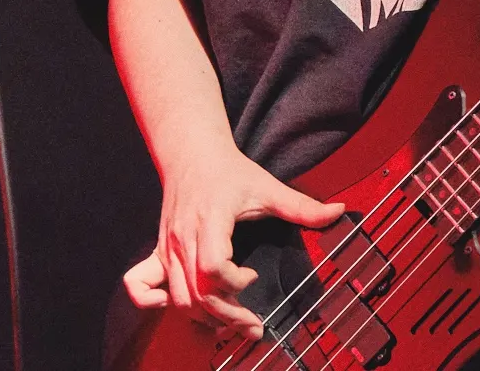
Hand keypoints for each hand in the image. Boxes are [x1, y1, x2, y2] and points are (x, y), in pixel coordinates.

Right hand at [123, 148, 344, 340]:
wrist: (191, 153)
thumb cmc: (228, 171)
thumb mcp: (267, 186)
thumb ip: (301, 205)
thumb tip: (339, 212)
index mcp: (210, 221)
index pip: (213, 267)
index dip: (235, 282)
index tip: (253, 276)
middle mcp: (184, 238)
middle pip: (197, 293)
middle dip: (227, 316)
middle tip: (253, 325)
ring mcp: (168, 247)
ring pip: (178, 298)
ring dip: (205, 317)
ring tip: (232, 321)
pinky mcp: (160, 252)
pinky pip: (141, 285)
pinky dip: (154, 303)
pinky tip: (185, 306)